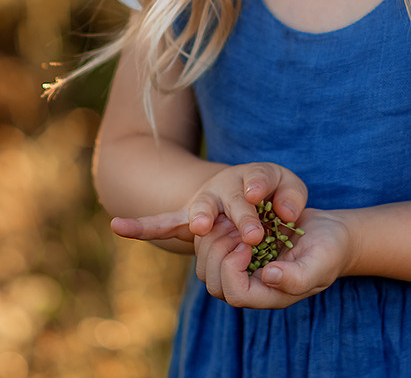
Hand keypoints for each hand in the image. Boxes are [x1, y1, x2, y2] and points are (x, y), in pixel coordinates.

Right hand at [111, 161, 306, 249]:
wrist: (242, 192)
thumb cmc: (270, 191)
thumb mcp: (288, 187)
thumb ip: (292, 196)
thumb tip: (285, 214)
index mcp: (251, 176)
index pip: (258, 179)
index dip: (259, 186)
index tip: (259, 195)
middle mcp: (224, 187)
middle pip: (229, 198)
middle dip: (241, 215)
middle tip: (254, 234)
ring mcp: (204, 204)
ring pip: (200, 211)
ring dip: (202, 217)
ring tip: (202, 226)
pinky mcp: (187, 221)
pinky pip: (162, 224)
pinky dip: (142, 227)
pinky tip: (118, 226)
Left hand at [194, 208, 352, 309]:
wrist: (330, 233)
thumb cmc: (329, 250)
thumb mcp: (320, 262)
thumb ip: (297, 277)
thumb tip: (267, 277)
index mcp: (270, 295)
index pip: (235, 294)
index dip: (233, 267)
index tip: (247, 242)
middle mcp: (252, 286)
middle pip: (215, 284)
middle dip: (218, 253)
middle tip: (235, 228)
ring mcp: (244, 270)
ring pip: (208, 267)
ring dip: (213, 241)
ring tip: (231, 221)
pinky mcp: (240, 252)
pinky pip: (212, 249)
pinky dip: (214, 232)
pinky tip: (230, 216)